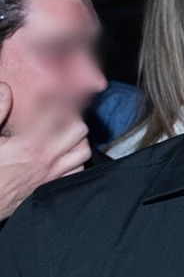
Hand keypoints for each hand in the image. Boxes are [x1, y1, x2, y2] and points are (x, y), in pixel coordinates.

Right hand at [0, 82, 90, 220]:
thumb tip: (5, 89)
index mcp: (30, 144)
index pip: (56, 113)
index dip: (57, 98)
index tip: (54, 91)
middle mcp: (47, 159)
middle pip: (79, 130)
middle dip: (72, 117)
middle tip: (61, 112)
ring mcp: (52, 175)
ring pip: (83, 151)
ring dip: (78, 139)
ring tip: (65, 132)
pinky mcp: (52, 187)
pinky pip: (77, 171)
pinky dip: (76, 160)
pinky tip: (64, 154)